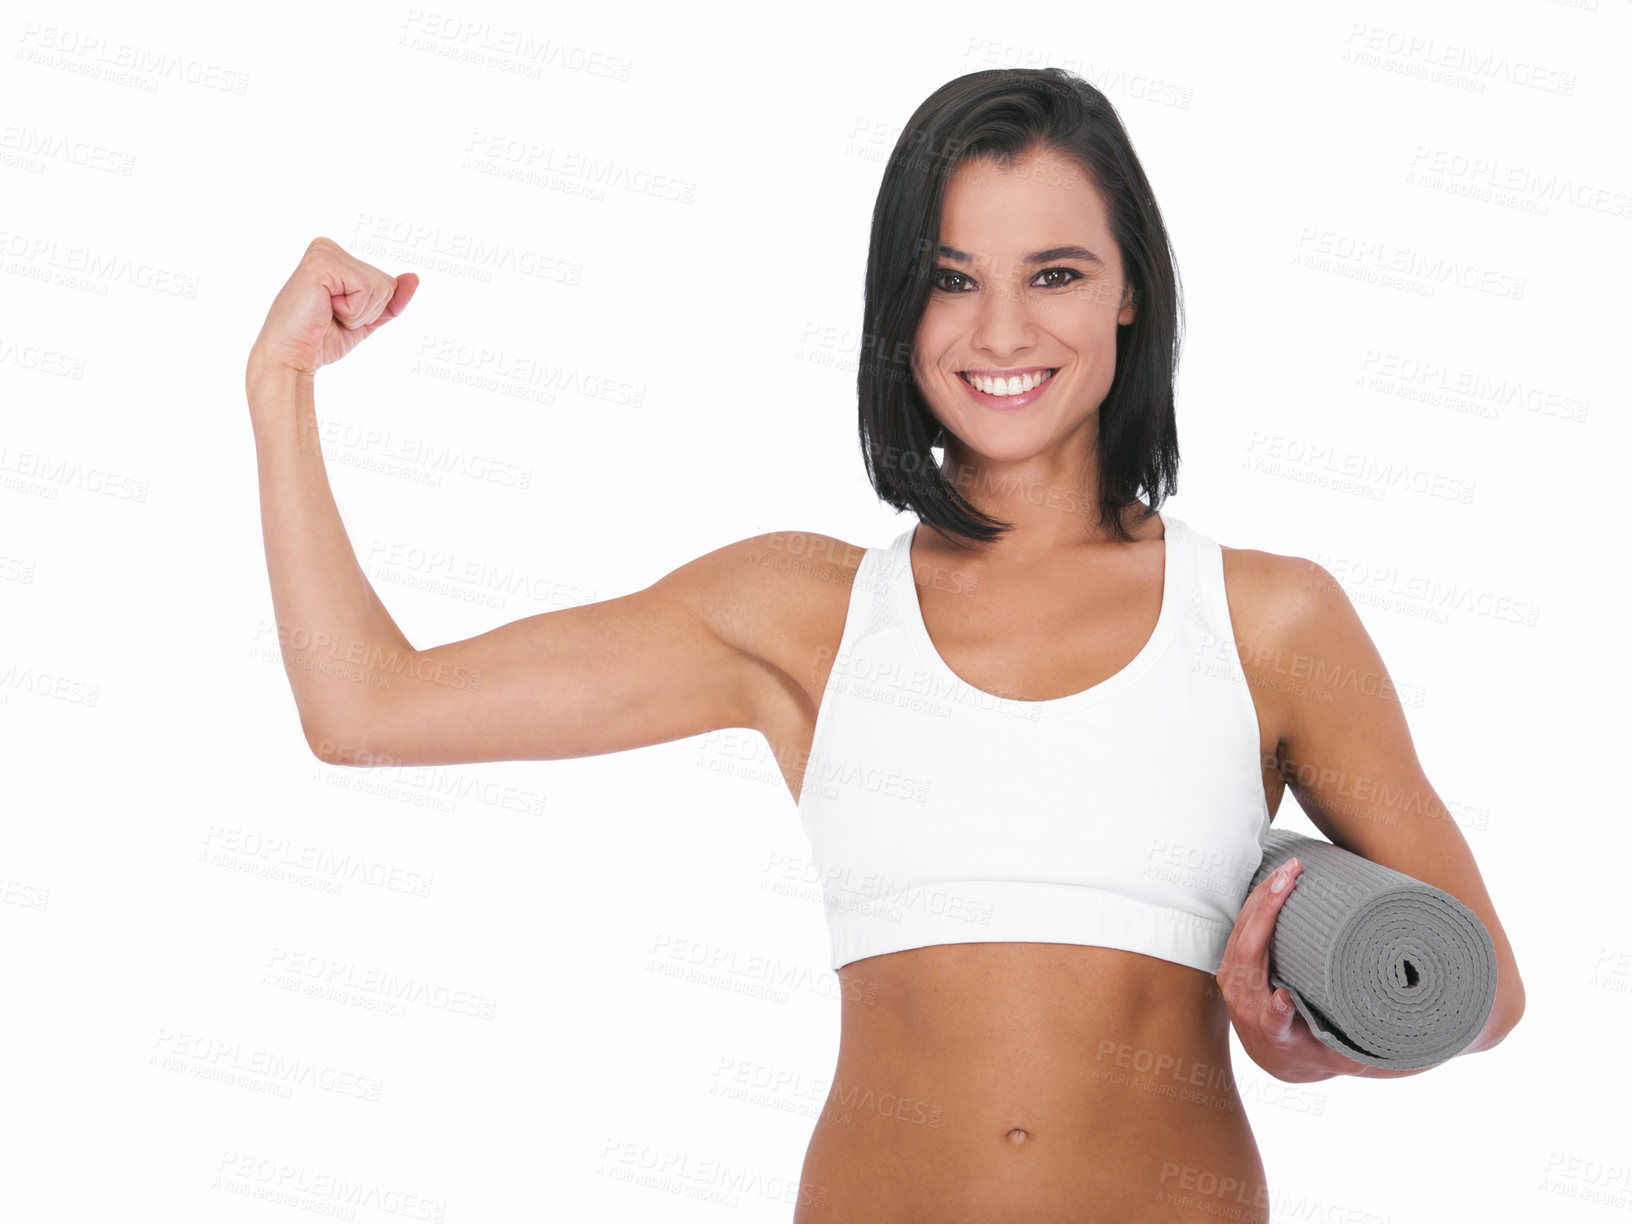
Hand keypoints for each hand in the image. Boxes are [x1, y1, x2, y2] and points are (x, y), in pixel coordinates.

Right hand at [248, 237, 418, 376]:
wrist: (291, 358)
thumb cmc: (322, 339)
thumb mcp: (366, 319)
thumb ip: (391, 300)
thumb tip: (414, 277)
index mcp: (336, 256)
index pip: (387, 283)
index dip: (373, 311)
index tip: (337, 314)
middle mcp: (328, 247)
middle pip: (387, 283)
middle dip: (367, 312)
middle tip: (331, 316)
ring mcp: (324, 251)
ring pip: (380, 287)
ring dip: (358, 313)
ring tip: (327, 313)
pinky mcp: (321, 263)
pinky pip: (366, 289)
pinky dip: (351, 311)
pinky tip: (324, 309)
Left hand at [1215, 857, 1366, 1082]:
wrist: (1274, 1055)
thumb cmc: (1311, 1050)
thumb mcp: (1333, 1052)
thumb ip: (1352, 1044)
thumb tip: (1397, 1048)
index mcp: (1273, 1033)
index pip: (1272, 1022)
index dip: (1277, 1011)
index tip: (1285, 999)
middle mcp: (1246, 1004)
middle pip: (1249, 954)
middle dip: (1267, 911)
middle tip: (1291, 877)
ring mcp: (1233, 981)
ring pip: (1241, 932)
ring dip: (1262, 896)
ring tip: (1287, 869)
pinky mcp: (1231, 964)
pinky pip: (1240, 927)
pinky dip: (1256, 901)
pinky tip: (1272, 878)